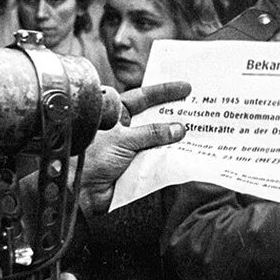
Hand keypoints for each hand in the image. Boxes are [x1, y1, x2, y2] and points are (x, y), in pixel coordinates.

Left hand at [78, 82, 189, 215]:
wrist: (80, 192)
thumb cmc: (91, 158)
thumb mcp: (123, 139)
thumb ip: (152, 133)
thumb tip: (178, 128)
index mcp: (116, 114)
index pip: (143, 97)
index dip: (164, 92)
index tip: (185, 88)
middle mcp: (125, 129)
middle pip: (155, 118)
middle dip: (175, 114)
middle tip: (198, 108)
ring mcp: (132, 148)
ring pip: (158, 139)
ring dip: (175, 138)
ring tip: (199, 132)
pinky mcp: (137, 166)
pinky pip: (157, 158)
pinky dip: (170, 156)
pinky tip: (187, 154)